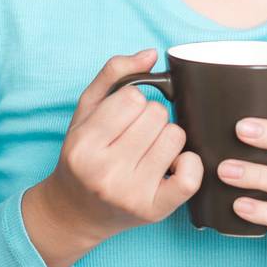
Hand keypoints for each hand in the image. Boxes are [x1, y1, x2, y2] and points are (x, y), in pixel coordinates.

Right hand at [37, 48, 204, 245]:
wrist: (75, 212)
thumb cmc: (83, 156)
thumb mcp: (85, 112)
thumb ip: (113, 75)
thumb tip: (151, 54)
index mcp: (85, 144)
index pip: (133, 97)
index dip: (131, 102)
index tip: (122, 118)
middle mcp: (105, 171)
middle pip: (157, 114)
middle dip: (150, 119)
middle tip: (134, 137)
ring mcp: (131, 193)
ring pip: (176, 137)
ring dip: (167, 139)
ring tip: (147, 151)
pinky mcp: (154, 211)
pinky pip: (191, 175)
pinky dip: (189, 163)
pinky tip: (172, 165)